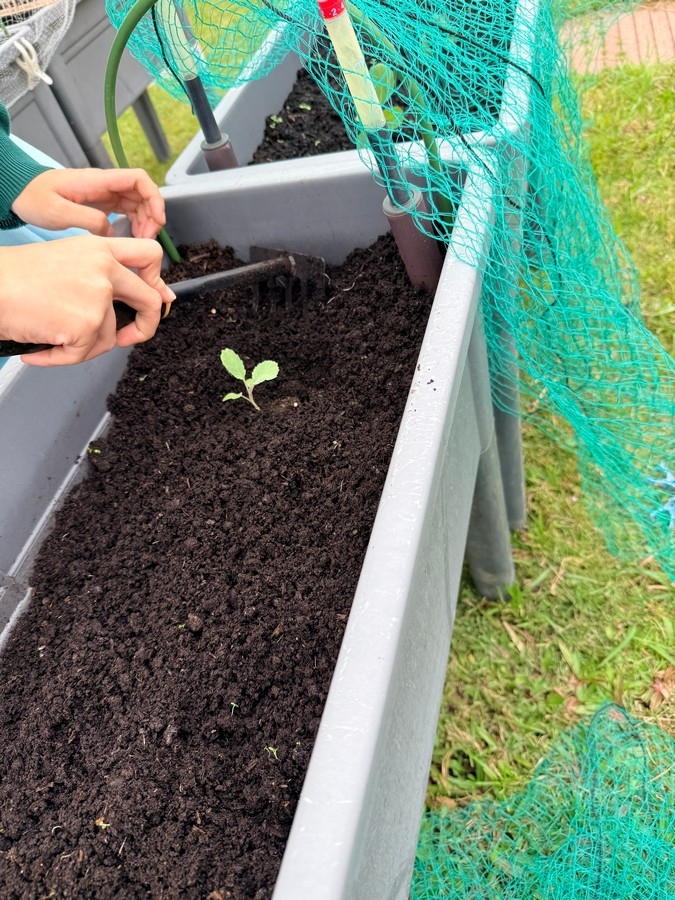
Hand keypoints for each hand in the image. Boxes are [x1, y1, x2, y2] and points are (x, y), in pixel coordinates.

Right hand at [0, 235, 174, 365]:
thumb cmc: (14, 277)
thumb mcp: (65, 262)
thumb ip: (100, 276)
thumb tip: (128, 302)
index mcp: (99, 248)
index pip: (149, 255)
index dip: (156, 280)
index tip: (155, 298)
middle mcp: (104, 269)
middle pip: (150, 300)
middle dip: (146, 325)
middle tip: (130, 337)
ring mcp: (98, 297)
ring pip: (109, 337)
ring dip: (82, 346)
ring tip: (50, 336)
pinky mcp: (87, 324)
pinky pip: (84, 354)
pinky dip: (60, 358)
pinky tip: (39, 348)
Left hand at [11, 167, 166, 238]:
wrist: (19, 192)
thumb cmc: (34, 197)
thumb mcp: (59, 212)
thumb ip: (89, 220)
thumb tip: (111, 230)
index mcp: (98, 181)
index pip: (139, 179)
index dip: (154, 198)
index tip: (157, 221)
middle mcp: (105, 185)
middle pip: (143, 194)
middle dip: (152, 216)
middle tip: (146, 239)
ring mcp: (104, 194)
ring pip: (137, 204)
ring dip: (145, 222)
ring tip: (140, 241)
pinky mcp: (101, 203)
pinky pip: (126, 211)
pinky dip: (134, 224)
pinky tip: (130, 237)